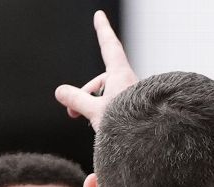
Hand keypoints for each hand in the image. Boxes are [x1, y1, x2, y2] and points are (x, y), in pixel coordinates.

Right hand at [54, 10, 139, 128]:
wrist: (153, 143)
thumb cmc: (130, 126)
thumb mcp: (95, 112)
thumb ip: (76, 100)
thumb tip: (61, 92)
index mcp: (121, 75)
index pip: (109, 46)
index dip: (102, 30)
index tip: (99, 15)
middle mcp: (130, 82)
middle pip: (103, 80)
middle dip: (86, 95)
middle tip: (73, 114)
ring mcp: (136, 97)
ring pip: (110, 96)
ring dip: (97, 108)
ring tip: (95, 126)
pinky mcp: (140, 110)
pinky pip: (119, 108)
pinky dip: (109, 116)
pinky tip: (110, 132)